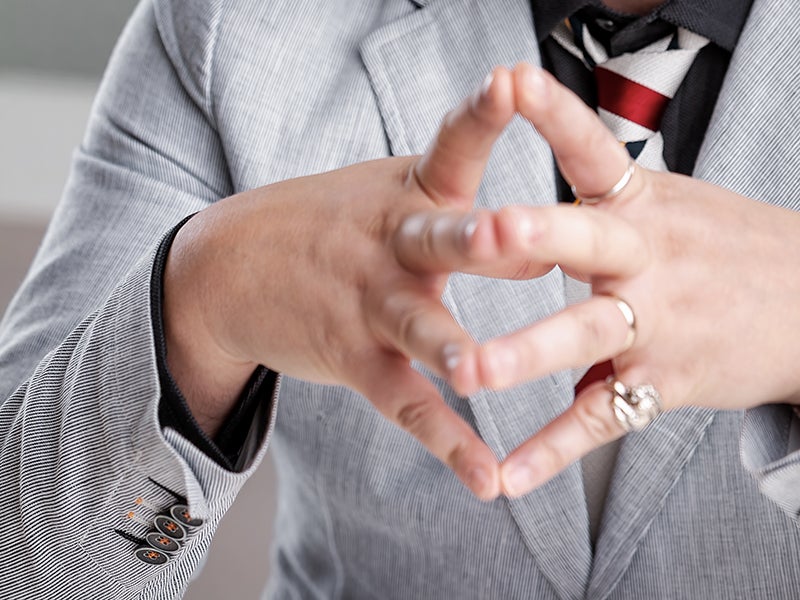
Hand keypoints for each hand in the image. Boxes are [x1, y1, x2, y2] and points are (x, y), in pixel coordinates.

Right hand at [164, 68, 527, 498]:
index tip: (509, 79)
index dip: (481, 114)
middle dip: (479, 238)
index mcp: (409, 194)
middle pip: (439, 238)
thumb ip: (460, 214)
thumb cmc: (330, 226)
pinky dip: (448, 442)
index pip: (451, 146)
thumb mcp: (385, 195)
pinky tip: (486, 478)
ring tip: (475, 372)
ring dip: (450, 348)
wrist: (228, 266)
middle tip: (521, 233)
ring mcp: (370, 305)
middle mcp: (391, 245)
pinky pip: (406, 402)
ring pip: (418, 327)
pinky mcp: (355, 360)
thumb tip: (546, 245)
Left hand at [454, 64, 799, 496]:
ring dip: (526, 352)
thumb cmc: (725, 249)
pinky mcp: (662, 383)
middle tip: (487, 228)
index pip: (593, 149)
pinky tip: (508, 476)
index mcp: (643, 204)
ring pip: (586, 334)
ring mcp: (657, 323)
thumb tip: (522, 212)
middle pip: (589, 238)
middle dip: (539, 232)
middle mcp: (648, 257)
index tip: (510, 79)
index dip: (553, 112)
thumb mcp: (673, 207)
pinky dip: (553, 450)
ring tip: (469, 372)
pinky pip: (601, 418)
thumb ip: (601, 205)